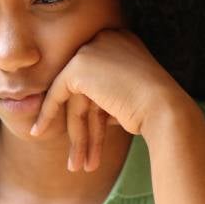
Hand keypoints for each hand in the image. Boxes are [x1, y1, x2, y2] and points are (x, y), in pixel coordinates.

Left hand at [29, 29, 188, 171]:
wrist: (166, 110)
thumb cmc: (156, 111)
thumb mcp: (127, 97)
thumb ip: (105, 97)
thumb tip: (82, 111)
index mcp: (122, 40)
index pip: (97, 78)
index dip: (89, 111)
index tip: (82, 132)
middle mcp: (107, 38)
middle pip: (86, 90)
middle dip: (82, 127)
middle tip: (79, 159)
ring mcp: (92, 49)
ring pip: (75, 98)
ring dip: (77, 134)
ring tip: (76, 166)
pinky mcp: (79, 66)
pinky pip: (57, 93)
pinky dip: (47, 114)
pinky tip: (38, 131)